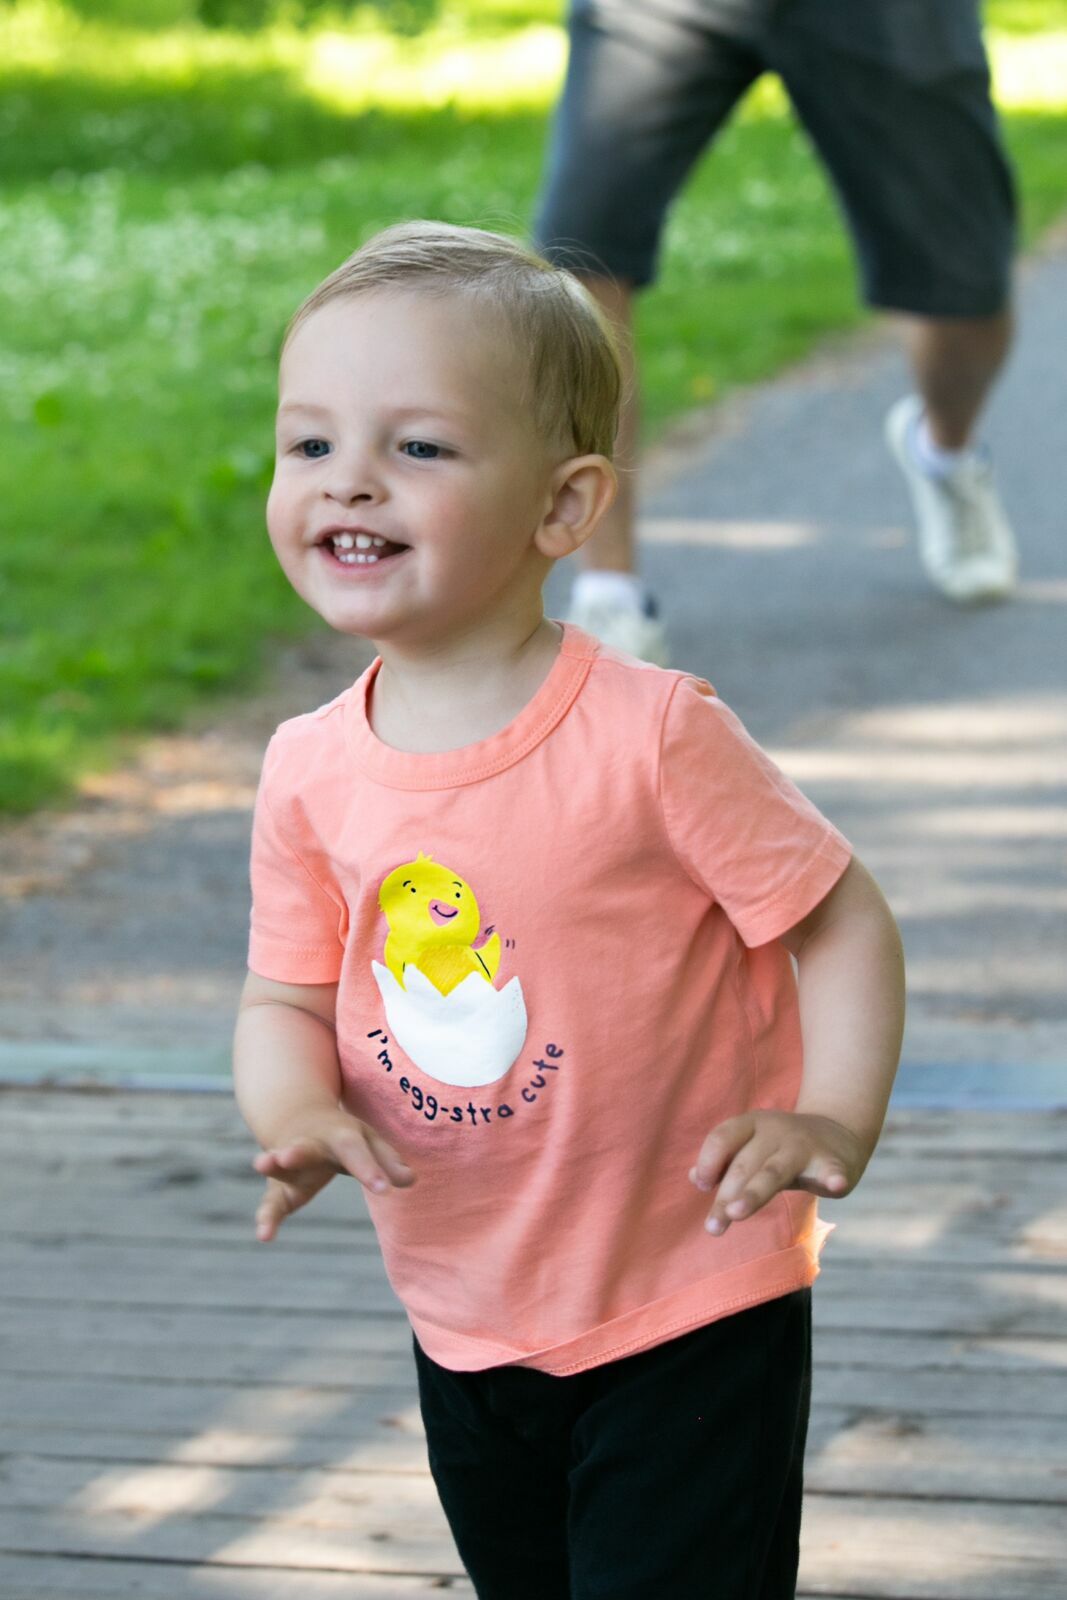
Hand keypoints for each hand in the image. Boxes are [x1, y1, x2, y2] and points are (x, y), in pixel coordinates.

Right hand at [252, 1109, 414, 1241]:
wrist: (298, 1118)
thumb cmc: (343, 1136)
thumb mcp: (367, 1140)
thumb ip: (387, 1160)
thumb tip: (410, 1180)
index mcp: (339, 1135)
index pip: (354, 1151)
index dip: (369, 1169)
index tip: (384, 1189)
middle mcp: (310, 1146)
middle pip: (305, 1149)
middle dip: (297, 1152)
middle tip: (287, 1155)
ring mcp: (289, 1165)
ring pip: (279, 1167)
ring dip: (271, 1166)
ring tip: (261, 1164)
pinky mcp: (278, 1187)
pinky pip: (271, 1203)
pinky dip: (267, 1218)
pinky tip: (264, 1236)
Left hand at [689, 1111, 866, 1235]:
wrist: (838, 1132)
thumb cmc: (783, 1148)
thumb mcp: (752, 1149)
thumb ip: (725, 1164)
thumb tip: (696, 1178)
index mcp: (751, 1124)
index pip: (721, 1138)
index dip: (708, 1162)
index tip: (704, 1187)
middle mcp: (775, 1131)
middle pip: (744, 1164)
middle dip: (726, 1195)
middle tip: (714, 1226)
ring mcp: (803, 1146)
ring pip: (774, 1171)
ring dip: (753, 1192)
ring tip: (736, 1213)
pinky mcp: (832, 1162)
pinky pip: (831, 1170)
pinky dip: (833, 1177)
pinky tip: (835, 1185)